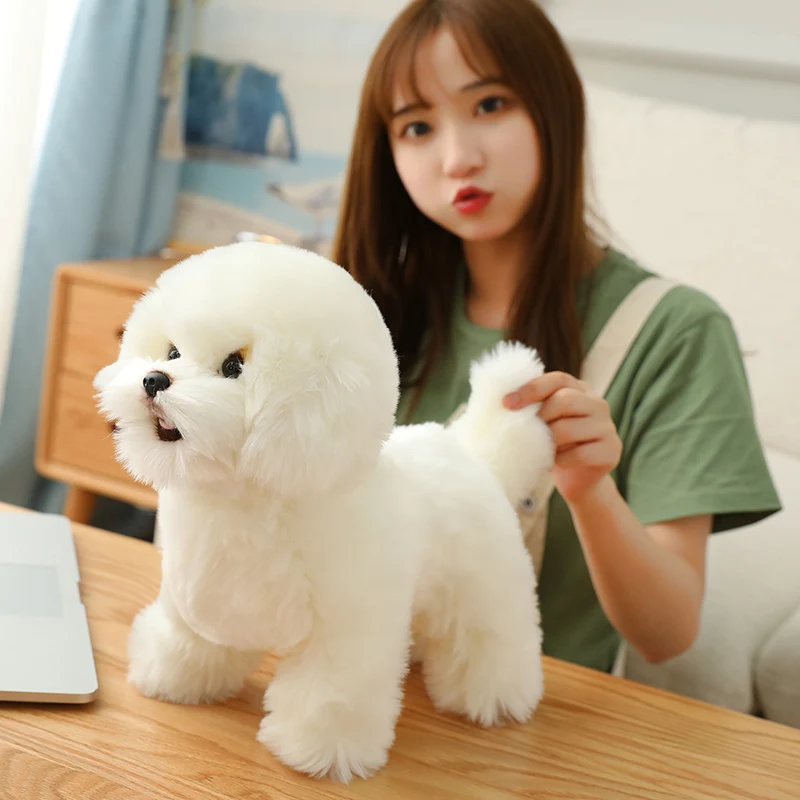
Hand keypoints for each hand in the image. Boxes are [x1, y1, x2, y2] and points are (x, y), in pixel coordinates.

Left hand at [503, 371, 621, 504]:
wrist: (577, 481)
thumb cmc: (553, 447)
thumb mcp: (541, 423)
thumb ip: (531, 408)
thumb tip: (500, 401)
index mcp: (580, 390)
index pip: (557, 379)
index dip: (531, 389)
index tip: (506, 403)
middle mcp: (598, 404)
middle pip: (566, 400)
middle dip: (541, 416)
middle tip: (528, 432)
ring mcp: (608, 427)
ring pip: (570, 428)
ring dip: (549, 441)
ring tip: (541, 449)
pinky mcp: (612, 451)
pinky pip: (580, 454)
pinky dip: (561, 460)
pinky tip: (555, 462)